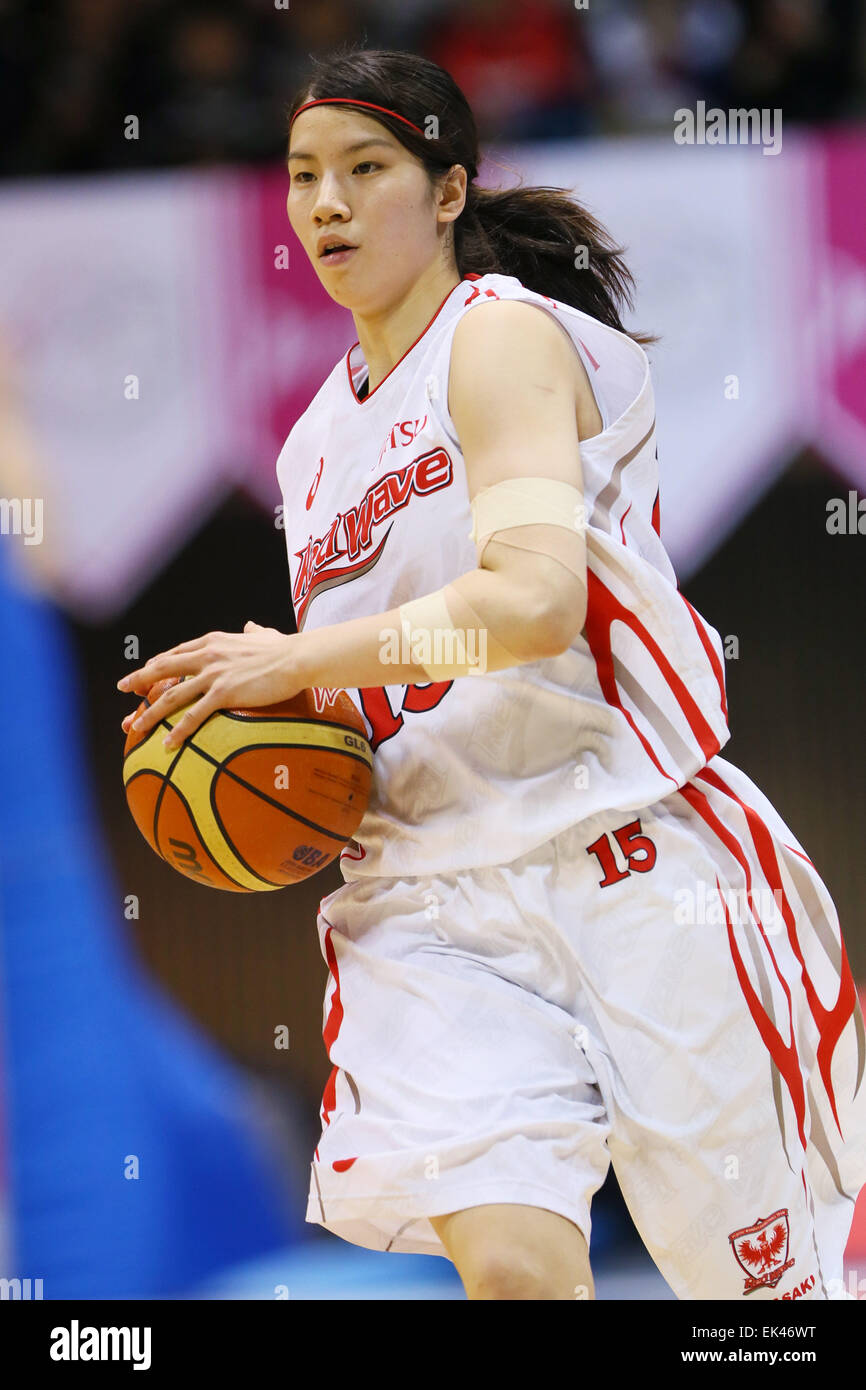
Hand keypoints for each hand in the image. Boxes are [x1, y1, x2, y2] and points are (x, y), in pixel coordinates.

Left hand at [117, 622, 304, 749]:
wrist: (297, 658)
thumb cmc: (285, 648)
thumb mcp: (263, 635)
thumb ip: (253, 632)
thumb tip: (251, 626)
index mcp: (213, 642)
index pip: (176, 652)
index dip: (157, 663)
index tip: (144, 671)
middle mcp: (207, 655)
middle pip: (163, 668)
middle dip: (139, 679)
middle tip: (122, 688)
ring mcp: (213, 674)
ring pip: (171, 695)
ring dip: (150, 713)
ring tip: (135, 727)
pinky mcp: (223, 693)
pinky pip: (193, 715)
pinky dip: (177, 731)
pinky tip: (167, 744)